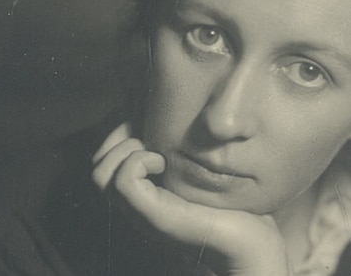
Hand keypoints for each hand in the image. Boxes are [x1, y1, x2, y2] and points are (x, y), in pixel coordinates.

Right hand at [91, 122, 292, 275]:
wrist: (254, 241)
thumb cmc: (230, 199)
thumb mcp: (194, 164)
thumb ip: (173, 146)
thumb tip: (157, 111)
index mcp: (142, 194)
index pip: (102, 157)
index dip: (118, 132)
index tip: (149, 126)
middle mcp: (135, 206)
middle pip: (96, 166)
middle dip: (118, 138)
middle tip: (153, 139)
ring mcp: (143, 214)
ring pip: (100, 174)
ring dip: (126, 150)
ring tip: (158, 152)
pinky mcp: (158, 217)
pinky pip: (123, 182)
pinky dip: (138, 162)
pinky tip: (164, 162)